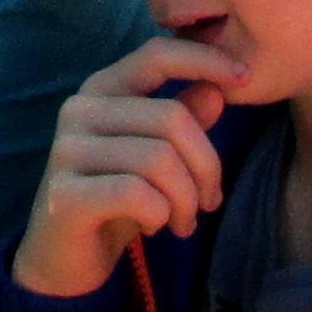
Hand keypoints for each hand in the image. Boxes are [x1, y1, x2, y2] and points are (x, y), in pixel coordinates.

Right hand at [11, 31, 242, 299]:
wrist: (64, 257)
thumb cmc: (116, 200)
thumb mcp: (156, 157)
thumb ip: (183, 120)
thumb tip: (219, 91)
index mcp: (102, 89)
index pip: (157, 54)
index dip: (205, 59)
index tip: (246, 78)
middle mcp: (79, 110)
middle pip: (171, 118)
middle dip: (206, 167)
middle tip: (210, 202)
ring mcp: (67, 150)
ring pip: (159, 160)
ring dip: (186, 200)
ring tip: (184, 222)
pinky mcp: (64, 194)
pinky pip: (138, 195)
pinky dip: (161, 215)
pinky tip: (156, 226)